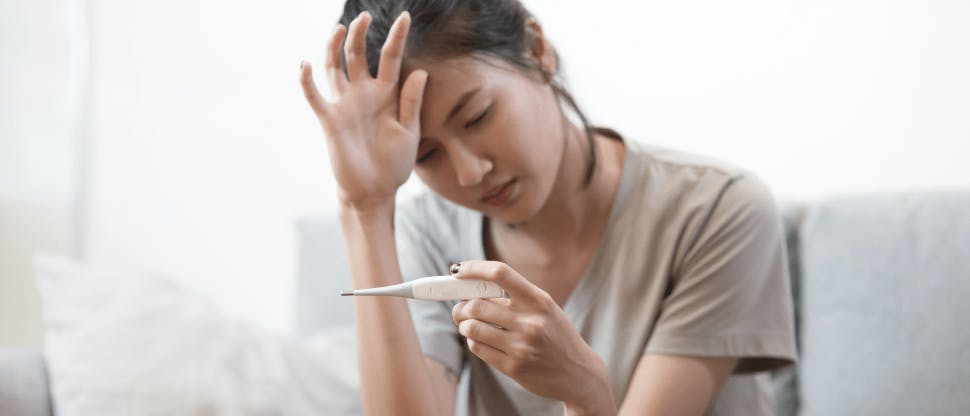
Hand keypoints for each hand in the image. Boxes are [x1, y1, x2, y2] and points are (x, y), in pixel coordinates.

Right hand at [299, 11, 428, 209]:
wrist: (375, 191)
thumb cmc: (394, 164)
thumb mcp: (409, 132)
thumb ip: (411, 102)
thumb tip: (421, 71)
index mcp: (387, 94)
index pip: (391, 58)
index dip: (397, 37)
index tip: (405, 17)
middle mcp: (364, 94)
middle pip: (358, 55)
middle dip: (360, 34)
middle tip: (364, 16)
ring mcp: (345, 105)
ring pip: (335, 67)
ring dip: (335, 47)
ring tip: (340, 29)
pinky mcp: (330, 120)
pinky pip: (316, 97)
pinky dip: (308, 81)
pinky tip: (305, 64)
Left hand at [450, 261, 616, 413]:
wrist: (578, 373)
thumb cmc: (556, 335)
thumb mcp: (545, 309)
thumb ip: (515, 297)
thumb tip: (471, 287)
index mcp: (539, 300)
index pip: (500, 274)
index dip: (474, 268)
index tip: (458, 270)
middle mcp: (531, 322)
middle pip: (477, 305)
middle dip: (461, 306)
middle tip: (460, 308)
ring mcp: (521, 346)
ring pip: (472, 327)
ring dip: (464, 324)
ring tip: (468, 324)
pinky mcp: (513, 367)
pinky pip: (478, 348)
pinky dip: (473, 341)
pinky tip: (480, 340)